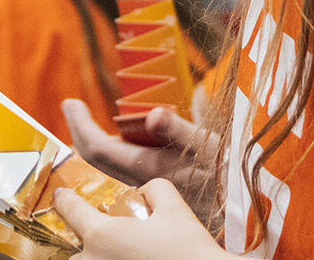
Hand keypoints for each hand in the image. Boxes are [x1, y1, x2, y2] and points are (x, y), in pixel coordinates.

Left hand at [52, 180, 225, 259]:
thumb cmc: (188, 251)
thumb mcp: (174, 208)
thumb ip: (154, 189)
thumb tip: (145, 191)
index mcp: (101, 235)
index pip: (71, 210)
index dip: (64, 199)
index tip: (61, 195)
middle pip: (73, 253)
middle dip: (84, 246)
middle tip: (105, 239)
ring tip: (120, 254)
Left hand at [62, 100, 219, 223]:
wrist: (243, 211)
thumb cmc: (228, 174)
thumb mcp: (209, 146)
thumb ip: (180, 130)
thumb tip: (154, 115)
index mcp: (148, 168)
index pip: (97, 148)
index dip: (80, 125)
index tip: (70, 103)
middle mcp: (138, 187)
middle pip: (93, 164)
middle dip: (79, 135)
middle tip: (74, 111)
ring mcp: (142, 198)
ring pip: (104, 175)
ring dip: (91, 151)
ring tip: (87, 130)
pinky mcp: (150, 203)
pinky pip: (117, 182)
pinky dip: (108, 164)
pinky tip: (115, 153)